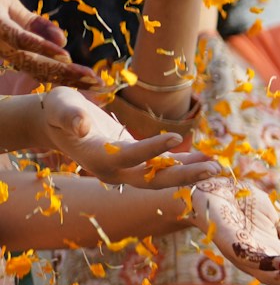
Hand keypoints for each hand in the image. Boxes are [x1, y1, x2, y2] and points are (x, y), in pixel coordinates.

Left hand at [0, 0, 93, 88]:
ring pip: (29, 58)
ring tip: (87, 76)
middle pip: (36, 68)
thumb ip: (35, 26)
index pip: (38, 65)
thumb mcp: (10, 5)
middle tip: (99, 84)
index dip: (66, 75)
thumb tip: (63, 43)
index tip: (94, 82)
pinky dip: (40, 46)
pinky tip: (62, 53)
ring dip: (60, 68)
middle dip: (68, 77)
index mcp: (3, 45)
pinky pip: (16, 37)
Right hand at [36, 87, 219, 186]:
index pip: (130, 156)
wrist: (56, 124)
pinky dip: (185, 165)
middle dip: (184, 175)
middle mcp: (114, 171)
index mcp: (97, 157)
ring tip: (219, 169)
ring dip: (191, 173)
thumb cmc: (57, 110)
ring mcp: (126, 170)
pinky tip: (207, 161)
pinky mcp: (136, 163)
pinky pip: (163, 168)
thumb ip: (69, 115)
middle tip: (214, 170)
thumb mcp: (59, 106)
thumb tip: (81, 124)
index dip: (152, 148)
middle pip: (153, 178)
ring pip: (162, 177)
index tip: (177, 136)